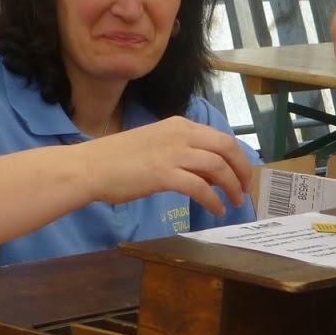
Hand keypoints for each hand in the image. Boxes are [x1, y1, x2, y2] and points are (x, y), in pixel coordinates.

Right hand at [88, 117, 251, 217]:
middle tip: (244, 189)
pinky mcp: (163, 174)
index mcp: (179, 125)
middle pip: (226, 148)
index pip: (220, 137)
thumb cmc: (119, 159)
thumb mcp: (157, 146)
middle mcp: (180, 134)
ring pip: (218, 167)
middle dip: (242, 170)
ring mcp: (172, 153)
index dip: (237, 157)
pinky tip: (215, 209)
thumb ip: (183, 154)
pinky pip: (200, 187)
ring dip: (231, 186)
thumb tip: (210, 173)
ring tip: (234, 202)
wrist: (90, 166)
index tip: (241, 174)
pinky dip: (213, 200)